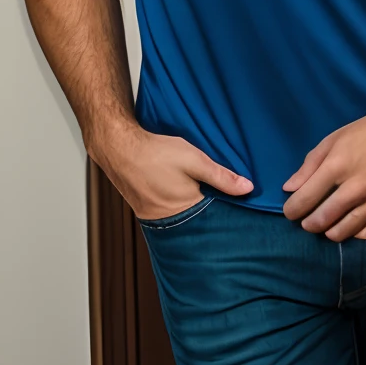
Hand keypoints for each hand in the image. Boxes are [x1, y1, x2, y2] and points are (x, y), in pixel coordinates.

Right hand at [98, 123, 251, 221]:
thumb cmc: (155, 153)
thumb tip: (248, 188)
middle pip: (195, 217)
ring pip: (180, 211)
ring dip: (190, 201)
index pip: (211, 217)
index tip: (237, 201)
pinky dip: (175, 198)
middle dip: (207, 206)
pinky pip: (165, 207)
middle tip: (216, 191)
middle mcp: (164, 218)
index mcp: (181, 211)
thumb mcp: (196, 161)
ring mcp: (150, 214)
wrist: (118, 146)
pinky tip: (178, 185)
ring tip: (198, 187)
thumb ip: (222, 177)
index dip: (224, 208)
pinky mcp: (142, 206)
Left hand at [284, 105, 365, 242]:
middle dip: (308, 224)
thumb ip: (309, 166)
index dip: (292, 210)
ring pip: (342, 232)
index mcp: (338, 166)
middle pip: (321, 220)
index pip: (304, 200)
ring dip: (329, 231)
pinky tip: (350, 223)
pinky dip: (353, 232)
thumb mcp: (334, 140)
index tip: (292, 211)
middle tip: (308, 220)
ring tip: (328, 224)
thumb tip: (290, 189)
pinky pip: (365, 233)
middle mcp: (356, 188)